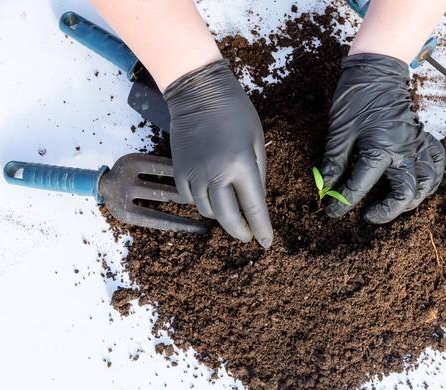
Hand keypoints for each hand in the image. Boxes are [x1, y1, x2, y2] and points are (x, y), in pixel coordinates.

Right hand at [164, 60, 272, 246]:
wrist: (198, 91)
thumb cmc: (234, 112)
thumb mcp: (257, 140)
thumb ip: (258, 172)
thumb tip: (255, 200)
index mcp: (241, 165)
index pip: (254, 208)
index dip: (261, 228)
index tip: (266, 242)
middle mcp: (216, 174)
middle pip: (228, 218)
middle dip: (240, 231)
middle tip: (247, 235)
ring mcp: (194, 173)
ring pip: (207, 211)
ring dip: (220, 214)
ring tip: (230, 208)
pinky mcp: (178, 170)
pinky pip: (190, 199)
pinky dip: (201, 201)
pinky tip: (210, 193)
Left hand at [321, 53, 444, 222]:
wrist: (378, 69)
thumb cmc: (357, 97)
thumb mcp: (340, 130)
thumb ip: (334, 161)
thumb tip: (325, 186)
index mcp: (380, 149)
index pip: (360, 186)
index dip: (343, 203)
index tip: (333, 212)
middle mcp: (404, 151)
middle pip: (405, 194)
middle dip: (388, 212)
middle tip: (370, 215)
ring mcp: (417, 145)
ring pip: (427, 184)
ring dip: (413, 200)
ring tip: (396, 206)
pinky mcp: (423, 137)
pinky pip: (437, 163)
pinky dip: (432, 179)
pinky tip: (421, 185)